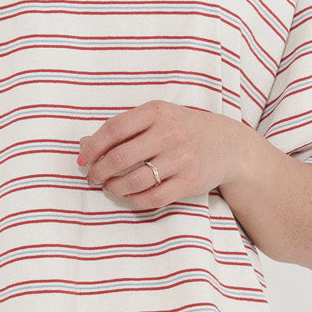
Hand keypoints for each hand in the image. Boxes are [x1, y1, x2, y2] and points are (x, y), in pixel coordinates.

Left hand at [77, 99, 249, 210]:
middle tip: (93, 177)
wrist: (228, 145)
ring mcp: (181, 158)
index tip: (83, 158)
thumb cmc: (182, 129)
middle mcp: (169, 133)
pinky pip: (153, 197)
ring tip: (110, 186)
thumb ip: (123, 128)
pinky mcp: (189, 181)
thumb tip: (83, 145)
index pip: (114, 129)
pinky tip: (130, 195)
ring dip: (114, 187)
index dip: (93, 147)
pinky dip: (135, 200)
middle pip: (120, 157)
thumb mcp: (157, 118)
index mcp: (157, 112)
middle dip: (99, 171)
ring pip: (134, 181)